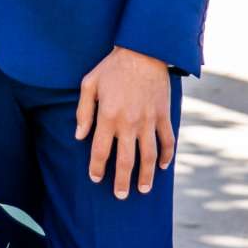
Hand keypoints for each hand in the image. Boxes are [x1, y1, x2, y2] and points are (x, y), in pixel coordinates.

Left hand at [75, 48, 173, 199]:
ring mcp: (148, 121)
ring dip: (146, 176)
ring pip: (149, 156)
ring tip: (143, 189)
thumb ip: (83, 112)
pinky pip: (167, 141)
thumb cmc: (112, 67)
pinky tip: (162, 167)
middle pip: (126, 161)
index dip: (98, 169)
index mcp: (108, 117)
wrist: (144, 51)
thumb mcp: (89, 84)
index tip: (96, 179)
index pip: (101, 152)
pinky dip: (167, 156)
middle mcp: (129, 123)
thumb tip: (79, 136)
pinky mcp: (163, 115)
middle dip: (122, 182)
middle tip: (120, 196)